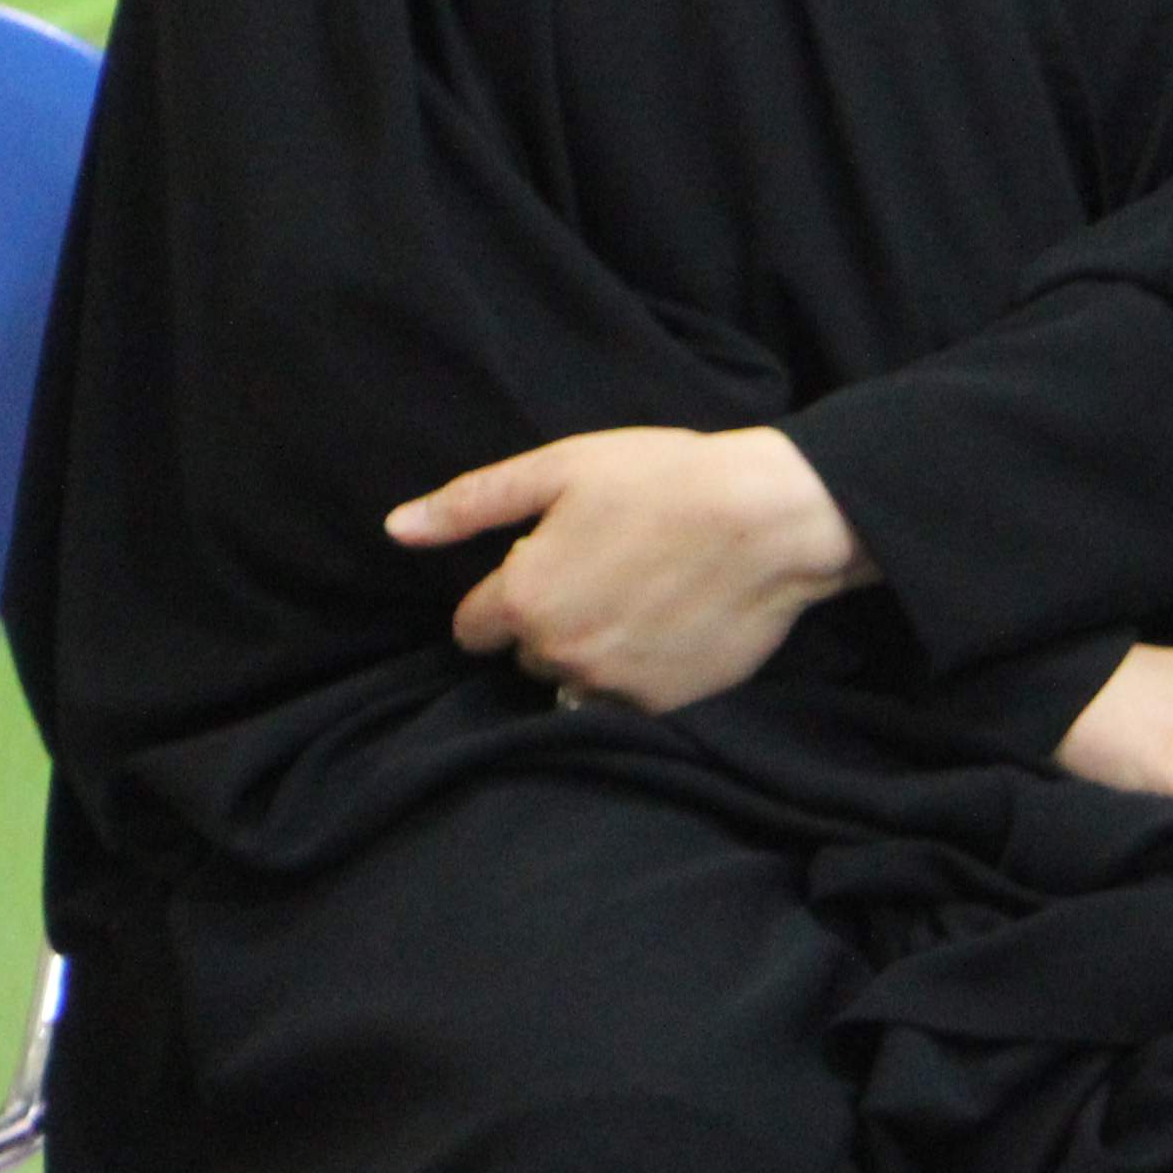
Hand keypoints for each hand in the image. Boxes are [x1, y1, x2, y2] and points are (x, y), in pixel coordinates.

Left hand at [389, 427, 869, 713]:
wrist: (777, 519)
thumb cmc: (670, 480)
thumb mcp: (564, 468)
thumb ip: (472, 504)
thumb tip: (395, 528)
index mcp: (522, 596)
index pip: (472, 627)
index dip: (505, 594)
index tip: (548, 568)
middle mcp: (557, 652)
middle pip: (527, 655)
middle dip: (551, 623)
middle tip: (605, 576)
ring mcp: (611, 683)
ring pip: (575, 679)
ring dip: (592, 652)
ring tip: (640, 604)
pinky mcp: (663, 703)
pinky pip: (626, 699)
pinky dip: (639, 671)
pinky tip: (671, 626)